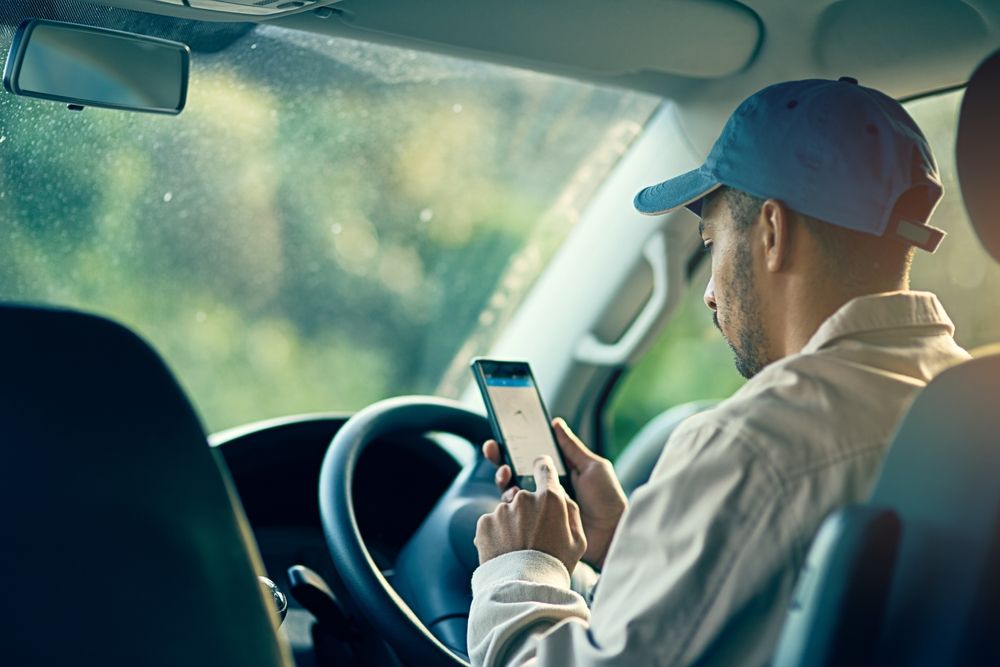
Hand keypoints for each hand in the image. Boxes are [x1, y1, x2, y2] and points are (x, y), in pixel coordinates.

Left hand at [474, 456, 586, 573]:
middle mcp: (524, 498)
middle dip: (527, 510)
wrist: (524, 589)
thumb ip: (571, 512)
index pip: (544, 469)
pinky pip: (492, 523)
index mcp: (550, 499)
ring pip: (507, 511)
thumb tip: (561, 496)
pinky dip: (496, 534)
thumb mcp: (578, 540)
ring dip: (511, 524)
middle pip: (524, 495)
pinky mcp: (484, 523)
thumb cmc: (555, 565)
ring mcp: (502, 510)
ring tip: (518, 549)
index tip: (540, 469)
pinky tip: (504, 550)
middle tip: (532, 535)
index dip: (542, 469)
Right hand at [483, 418, 627, 568]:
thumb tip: (556, 424)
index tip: (501, 437)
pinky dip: (509, 503)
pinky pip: (517, 514)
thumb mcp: (593, 467)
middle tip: (493, 450)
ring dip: (504, 480)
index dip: (513, 447)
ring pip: (512, 492)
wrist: (612, 535)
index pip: (530, 457)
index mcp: (557, 474)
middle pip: (515, 472)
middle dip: (500, 460)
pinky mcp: (537, 526)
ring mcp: (540, 508)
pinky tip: (512, 496)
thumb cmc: (607, 500)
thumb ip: (571, 447)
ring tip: (507, 475)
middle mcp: (545, 490)